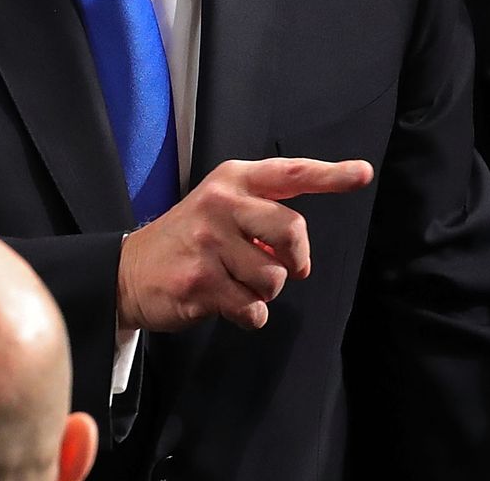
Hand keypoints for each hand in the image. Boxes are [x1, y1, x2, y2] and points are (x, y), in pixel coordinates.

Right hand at [116, 157, 373, 331]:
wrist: (126, 272)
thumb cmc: (189, 239)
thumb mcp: (221, 206)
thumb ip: (263, 211)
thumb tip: (299, 248)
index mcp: (233, 181)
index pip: (291, 173)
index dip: (331, 175)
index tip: (363, 174)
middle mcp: (221, 205)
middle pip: (292, 231)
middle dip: (296, 259)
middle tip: (285, 268)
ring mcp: (207, 244)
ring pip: (274, 279)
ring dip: (264, 291)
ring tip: (235, 282)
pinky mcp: (199, 283)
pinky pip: (252, 309)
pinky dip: (248, 315)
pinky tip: (224, 302)